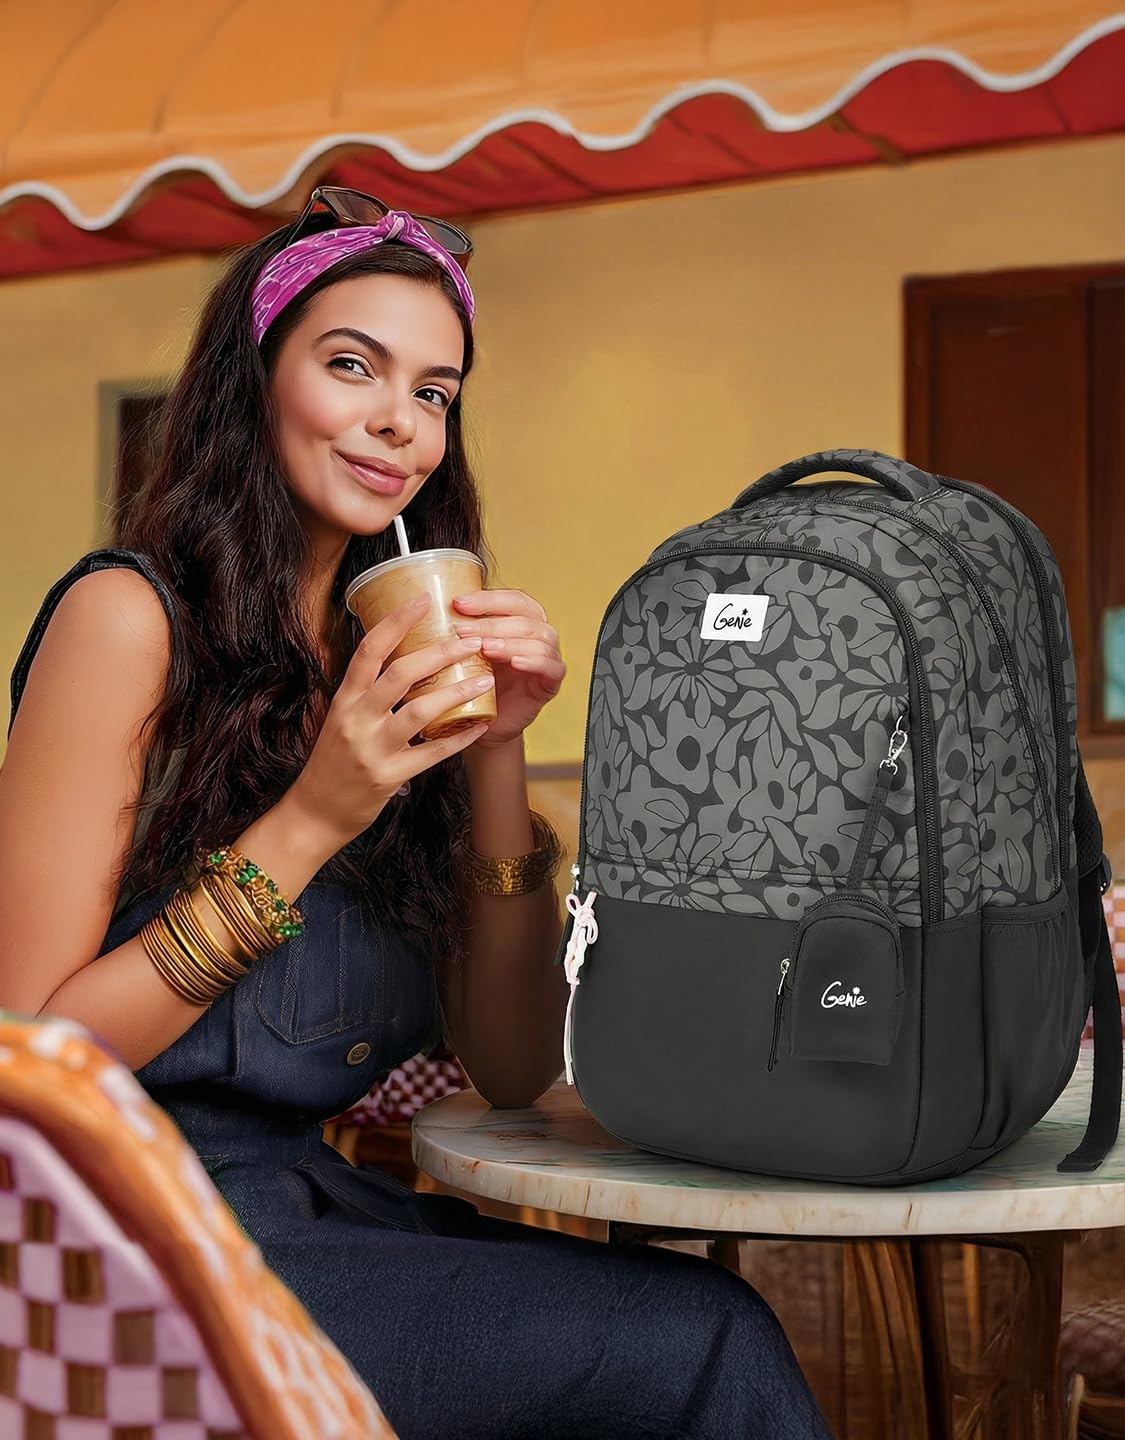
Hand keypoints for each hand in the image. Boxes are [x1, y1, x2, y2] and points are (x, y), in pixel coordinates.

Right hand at [287, 595, 495, 843]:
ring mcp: (372, 749)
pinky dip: (460, 738)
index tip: (424, 600)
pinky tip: (480, 725)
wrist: (314, 813)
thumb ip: (367, 693)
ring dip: (456, 692)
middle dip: (438, 652)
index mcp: (344, 699)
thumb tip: (402, 657)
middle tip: (469, 639)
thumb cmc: (332, 762)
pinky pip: (432, 754)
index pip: (369, 651)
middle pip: (400, 674)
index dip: (397, 622)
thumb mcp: (341, 719)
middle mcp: (356, 719)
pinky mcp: (389, 777)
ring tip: (484, 679)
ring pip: (420, 711)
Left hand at [451, 588, 564, 746]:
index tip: (458, 602)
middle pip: (524, 618)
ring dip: (509, 642)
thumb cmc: (471, 681)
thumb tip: (422, 605)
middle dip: (491, 622)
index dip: (488, 599)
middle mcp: (538, 634)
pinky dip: (534, 661)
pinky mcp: (551, 682)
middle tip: (462, 629)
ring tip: (484, 648)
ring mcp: (548, 657)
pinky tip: (515, 663)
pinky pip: (551, 666)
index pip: (512, 600)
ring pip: (538, 640)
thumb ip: (457, 629)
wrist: (478, 721)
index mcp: (520, 619)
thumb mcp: (462, 650)